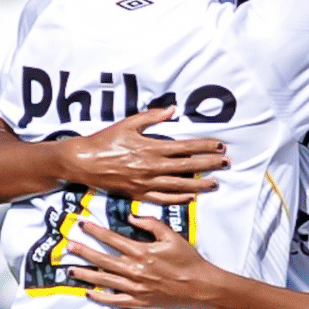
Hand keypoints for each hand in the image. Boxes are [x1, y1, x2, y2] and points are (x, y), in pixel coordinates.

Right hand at [64, 106, 227, 203]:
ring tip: (215, 183)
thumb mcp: (128, 123)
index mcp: (152, 148)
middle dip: (209, 165)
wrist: (82, 162)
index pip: (186, 148)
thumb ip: (152, 117)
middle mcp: (152, 166)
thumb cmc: (105, 140)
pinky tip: (191, 197)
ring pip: (179, 185)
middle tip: (227, 164)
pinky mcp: (138, 194)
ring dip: (200, 184)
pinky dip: (178, 199)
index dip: (205, 147)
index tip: (220, 146)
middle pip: (188, 167)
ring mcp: (145, 182)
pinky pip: (162, 199)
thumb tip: (172, 109)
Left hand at [65, 215, 218, 308]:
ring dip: (86, 274)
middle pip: (102, 259)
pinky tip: (89, 293)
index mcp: (142, 252)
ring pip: (104, 280)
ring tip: (71, 270)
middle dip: (83, 252)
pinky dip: (100, 297)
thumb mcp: (173, 236)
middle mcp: (135, 270)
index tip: (83, 225)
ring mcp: (135, 287)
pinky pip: (114, 300)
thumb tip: (131, 217)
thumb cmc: (189, 260)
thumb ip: (152, 224)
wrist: (201, 286)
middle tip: (68, 246)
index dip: (96, 231)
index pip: (112, 239)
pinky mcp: (138, 302)